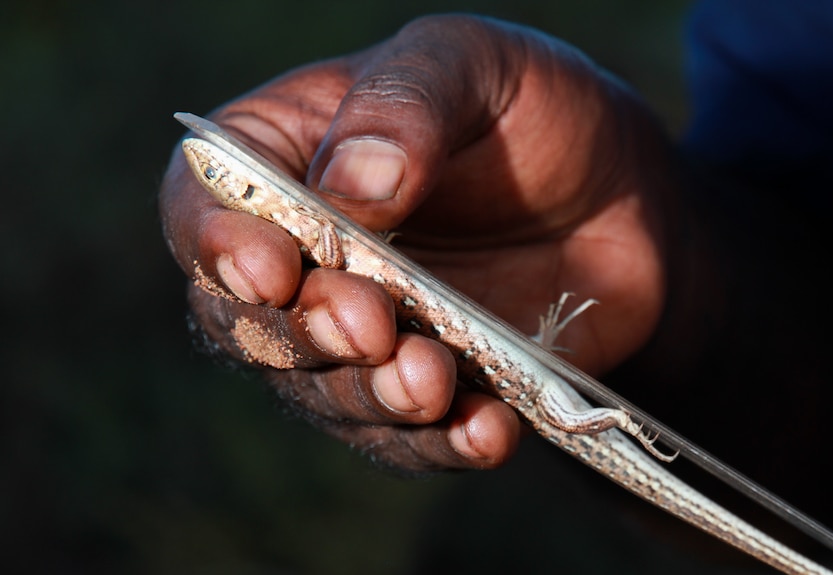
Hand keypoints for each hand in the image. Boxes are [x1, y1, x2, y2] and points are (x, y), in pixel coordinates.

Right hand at [160, 15, 678, 472]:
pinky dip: (443, 443)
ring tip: (431, 380)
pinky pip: (414, 437)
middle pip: (250, 321)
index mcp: (283, 161)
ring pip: (327, 392)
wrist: (617, 189)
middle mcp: (306, 260)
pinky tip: (486, 430)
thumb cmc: (524, 108)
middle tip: (369, 323)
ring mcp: (365, 333)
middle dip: (303, 333)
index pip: (204, 207)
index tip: (271, 268)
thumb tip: (351, 186)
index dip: (218, 246)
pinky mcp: (431, 388)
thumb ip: (404, 107)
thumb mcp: (468, 65)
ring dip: (371, 396)